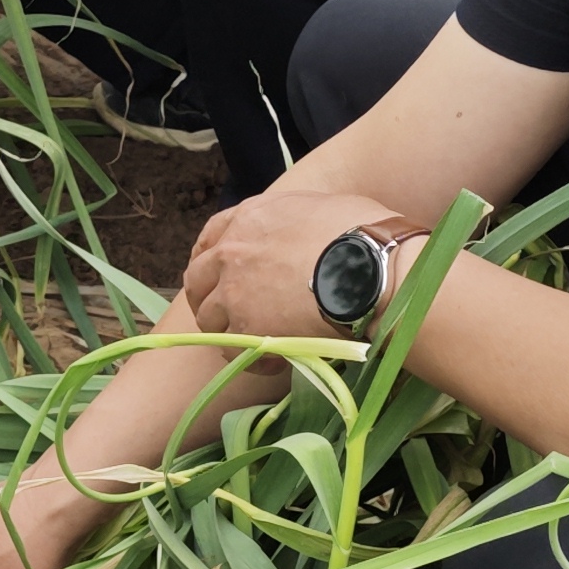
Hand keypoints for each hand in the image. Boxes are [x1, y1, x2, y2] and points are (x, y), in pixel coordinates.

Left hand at [180, 188, 408, 341]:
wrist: (370, 269)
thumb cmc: (360, 231)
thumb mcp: (319, 206)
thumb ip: (294, 218)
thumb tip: (305, 230)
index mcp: (248, 218)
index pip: (210, 236)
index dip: (210, 256)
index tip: (217, 271)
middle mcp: (231, 253)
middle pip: (197, 281)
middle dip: (207, 297)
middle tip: (229, 314)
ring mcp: (234, 293)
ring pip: (210, 320)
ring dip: (228, 331)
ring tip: (257, 342)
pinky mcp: (248, 329)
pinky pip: (235, 351)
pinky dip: (252, 359)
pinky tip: (276, 362)